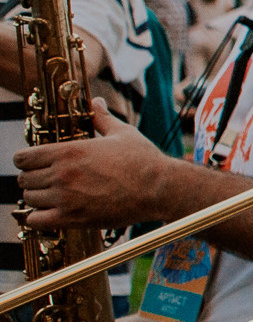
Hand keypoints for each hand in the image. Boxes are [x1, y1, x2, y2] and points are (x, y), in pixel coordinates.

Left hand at [14, 106, 172, 229]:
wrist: (160, 188)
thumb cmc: (144, 160)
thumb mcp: (123, 133)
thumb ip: (102, 118)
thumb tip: (96, 101)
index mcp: (69, 151)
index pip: (23, 157)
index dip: (26, 160)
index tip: (36, 164)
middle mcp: (62, 174)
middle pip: (23, 179)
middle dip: (33, 179)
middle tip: (47, 181)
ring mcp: (66, 198)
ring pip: (29, 199)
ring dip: (38, 197)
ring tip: (52, 196)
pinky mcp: (73, 218)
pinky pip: (36, 220)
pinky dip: (39, 217)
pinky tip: (53, 212)